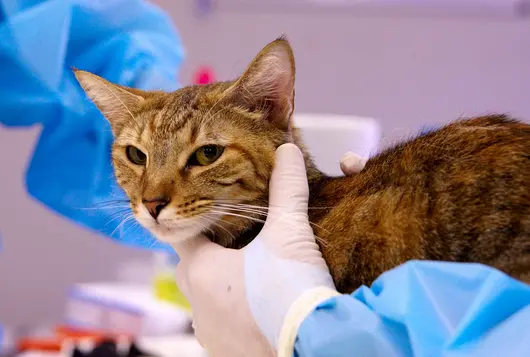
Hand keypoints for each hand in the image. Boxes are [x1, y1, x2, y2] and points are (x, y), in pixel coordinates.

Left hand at [172, 147, 366, 356]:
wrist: (310, 348)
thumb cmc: (290, 290)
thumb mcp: (289, 233)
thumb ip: (286, 189)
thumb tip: (286, 151)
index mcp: (200, 270)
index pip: (184, 234)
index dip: (198, 217)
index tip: (213, 211)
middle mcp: (196, 305)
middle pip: (194, 266)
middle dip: (212, 251)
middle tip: (238, 241)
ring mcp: (209, 334)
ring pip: (206, 298)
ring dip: (222, 285)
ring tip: (253, 275)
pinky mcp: (225, 355)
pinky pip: (222, 325)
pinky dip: (235, 312)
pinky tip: (259, 306)